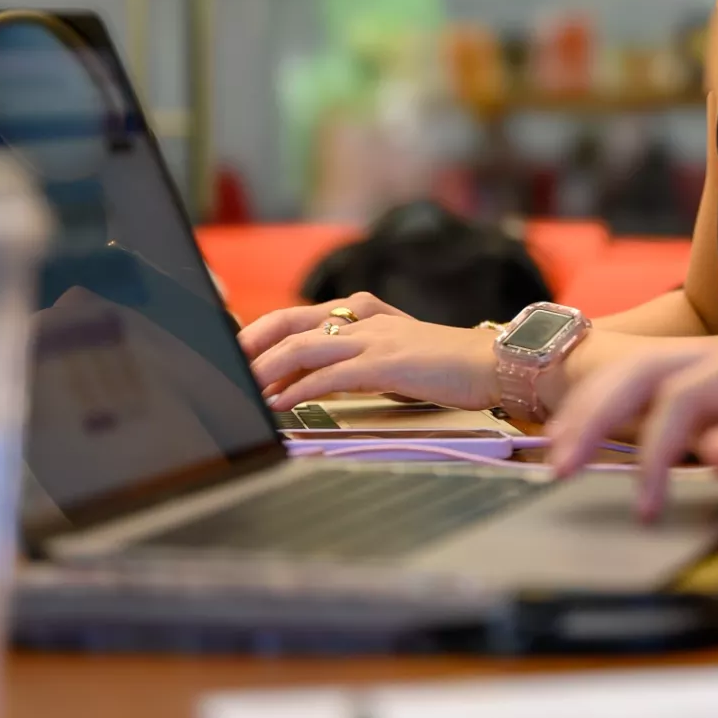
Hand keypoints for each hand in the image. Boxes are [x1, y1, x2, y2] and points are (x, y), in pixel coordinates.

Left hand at [242, 295, 499, 411]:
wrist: (496, 363)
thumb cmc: (450, 365)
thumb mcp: (395, 354)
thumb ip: (356, 359)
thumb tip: (310, 380)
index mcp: (365, 313)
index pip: (298, 317)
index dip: (259, 332)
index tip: (233, 354)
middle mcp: (365, 319)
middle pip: (289, 323)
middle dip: (249, 345)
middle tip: (222, 368)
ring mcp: (375, 339)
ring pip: (302, 347)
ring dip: (264, 369)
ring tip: (241, 389)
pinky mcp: (387, 363)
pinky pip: (331, 375)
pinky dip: (298, 390)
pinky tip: (280, 404)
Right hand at [547, 338, 717, 519]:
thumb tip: (713, 450)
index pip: (688, 394)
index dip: (656, 449)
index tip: (644, 507)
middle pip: (647, 368)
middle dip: (596, 415)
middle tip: (559, 468)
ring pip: (635, 370)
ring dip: (588, 411)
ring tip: (553, 460)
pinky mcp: (708, 385)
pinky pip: (645, 389)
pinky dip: (604, 413)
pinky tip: (578, 443)